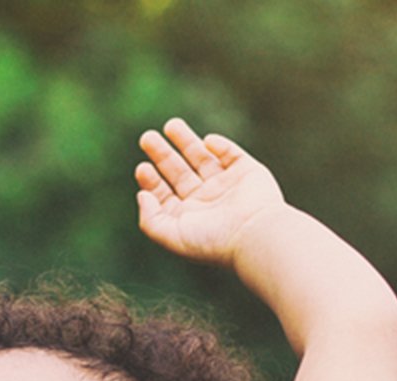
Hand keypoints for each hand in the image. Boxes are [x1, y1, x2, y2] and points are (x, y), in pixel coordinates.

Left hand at [135, 118, 289, 268]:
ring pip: (203, 158)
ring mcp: (228, 185)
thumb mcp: (171, 236)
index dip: (151, 181)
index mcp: (190, 217)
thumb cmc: (212, 240)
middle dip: (163, 155)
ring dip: (186, 141)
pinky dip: (219, 145)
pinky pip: (231, 153)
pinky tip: (206, 141)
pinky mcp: (248, 172)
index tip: (142, 168)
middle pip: (180, 172)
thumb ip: (150, 219)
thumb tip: (142, 195)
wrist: (254, 234)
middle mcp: (208, 200)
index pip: (165, 194)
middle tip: (146, 138)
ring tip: (170, 125)